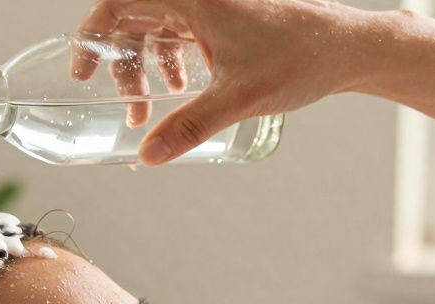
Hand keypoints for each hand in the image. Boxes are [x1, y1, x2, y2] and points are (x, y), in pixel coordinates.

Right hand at [71, 0, 376, 163]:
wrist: (351, 49)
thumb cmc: (301, 58)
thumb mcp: (238, 98)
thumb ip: (189, 127)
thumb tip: (147, 156)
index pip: (119, 2)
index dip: (91, 32)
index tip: (83, 68)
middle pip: (133, 21)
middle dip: (119, 64)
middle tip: (120, 103)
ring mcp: (212, 6)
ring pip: (155, 30)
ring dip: (144, 69)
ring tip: (146, 112)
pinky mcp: (226, 19)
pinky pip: (178, 34)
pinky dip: (168, 62)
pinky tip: (178, 93)